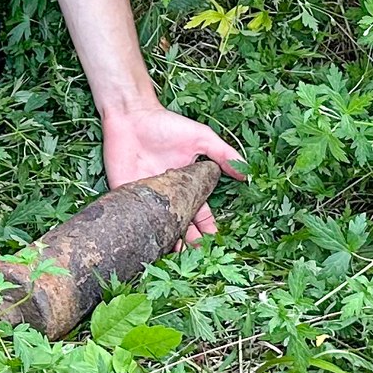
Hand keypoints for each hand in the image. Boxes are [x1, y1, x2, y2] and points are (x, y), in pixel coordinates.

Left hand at [101, 104, 244, 246]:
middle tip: (198, 257)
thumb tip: (246, 175)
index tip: (213, 242)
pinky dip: (142, 231)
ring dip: (168, 241)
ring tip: (178, 256)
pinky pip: (135, 217)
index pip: (199, 213)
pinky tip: (151, 244)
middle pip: (181, 225)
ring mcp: (147, 196)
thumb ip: (223, 155)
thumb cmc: (167, 125)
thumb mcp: (201, 137)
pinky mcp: (126, 194)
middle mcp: (167, 194)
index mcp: (186, 184)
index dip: (206, 228)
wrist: (133, 115)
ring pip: (159, 227)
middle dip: (190, 241)